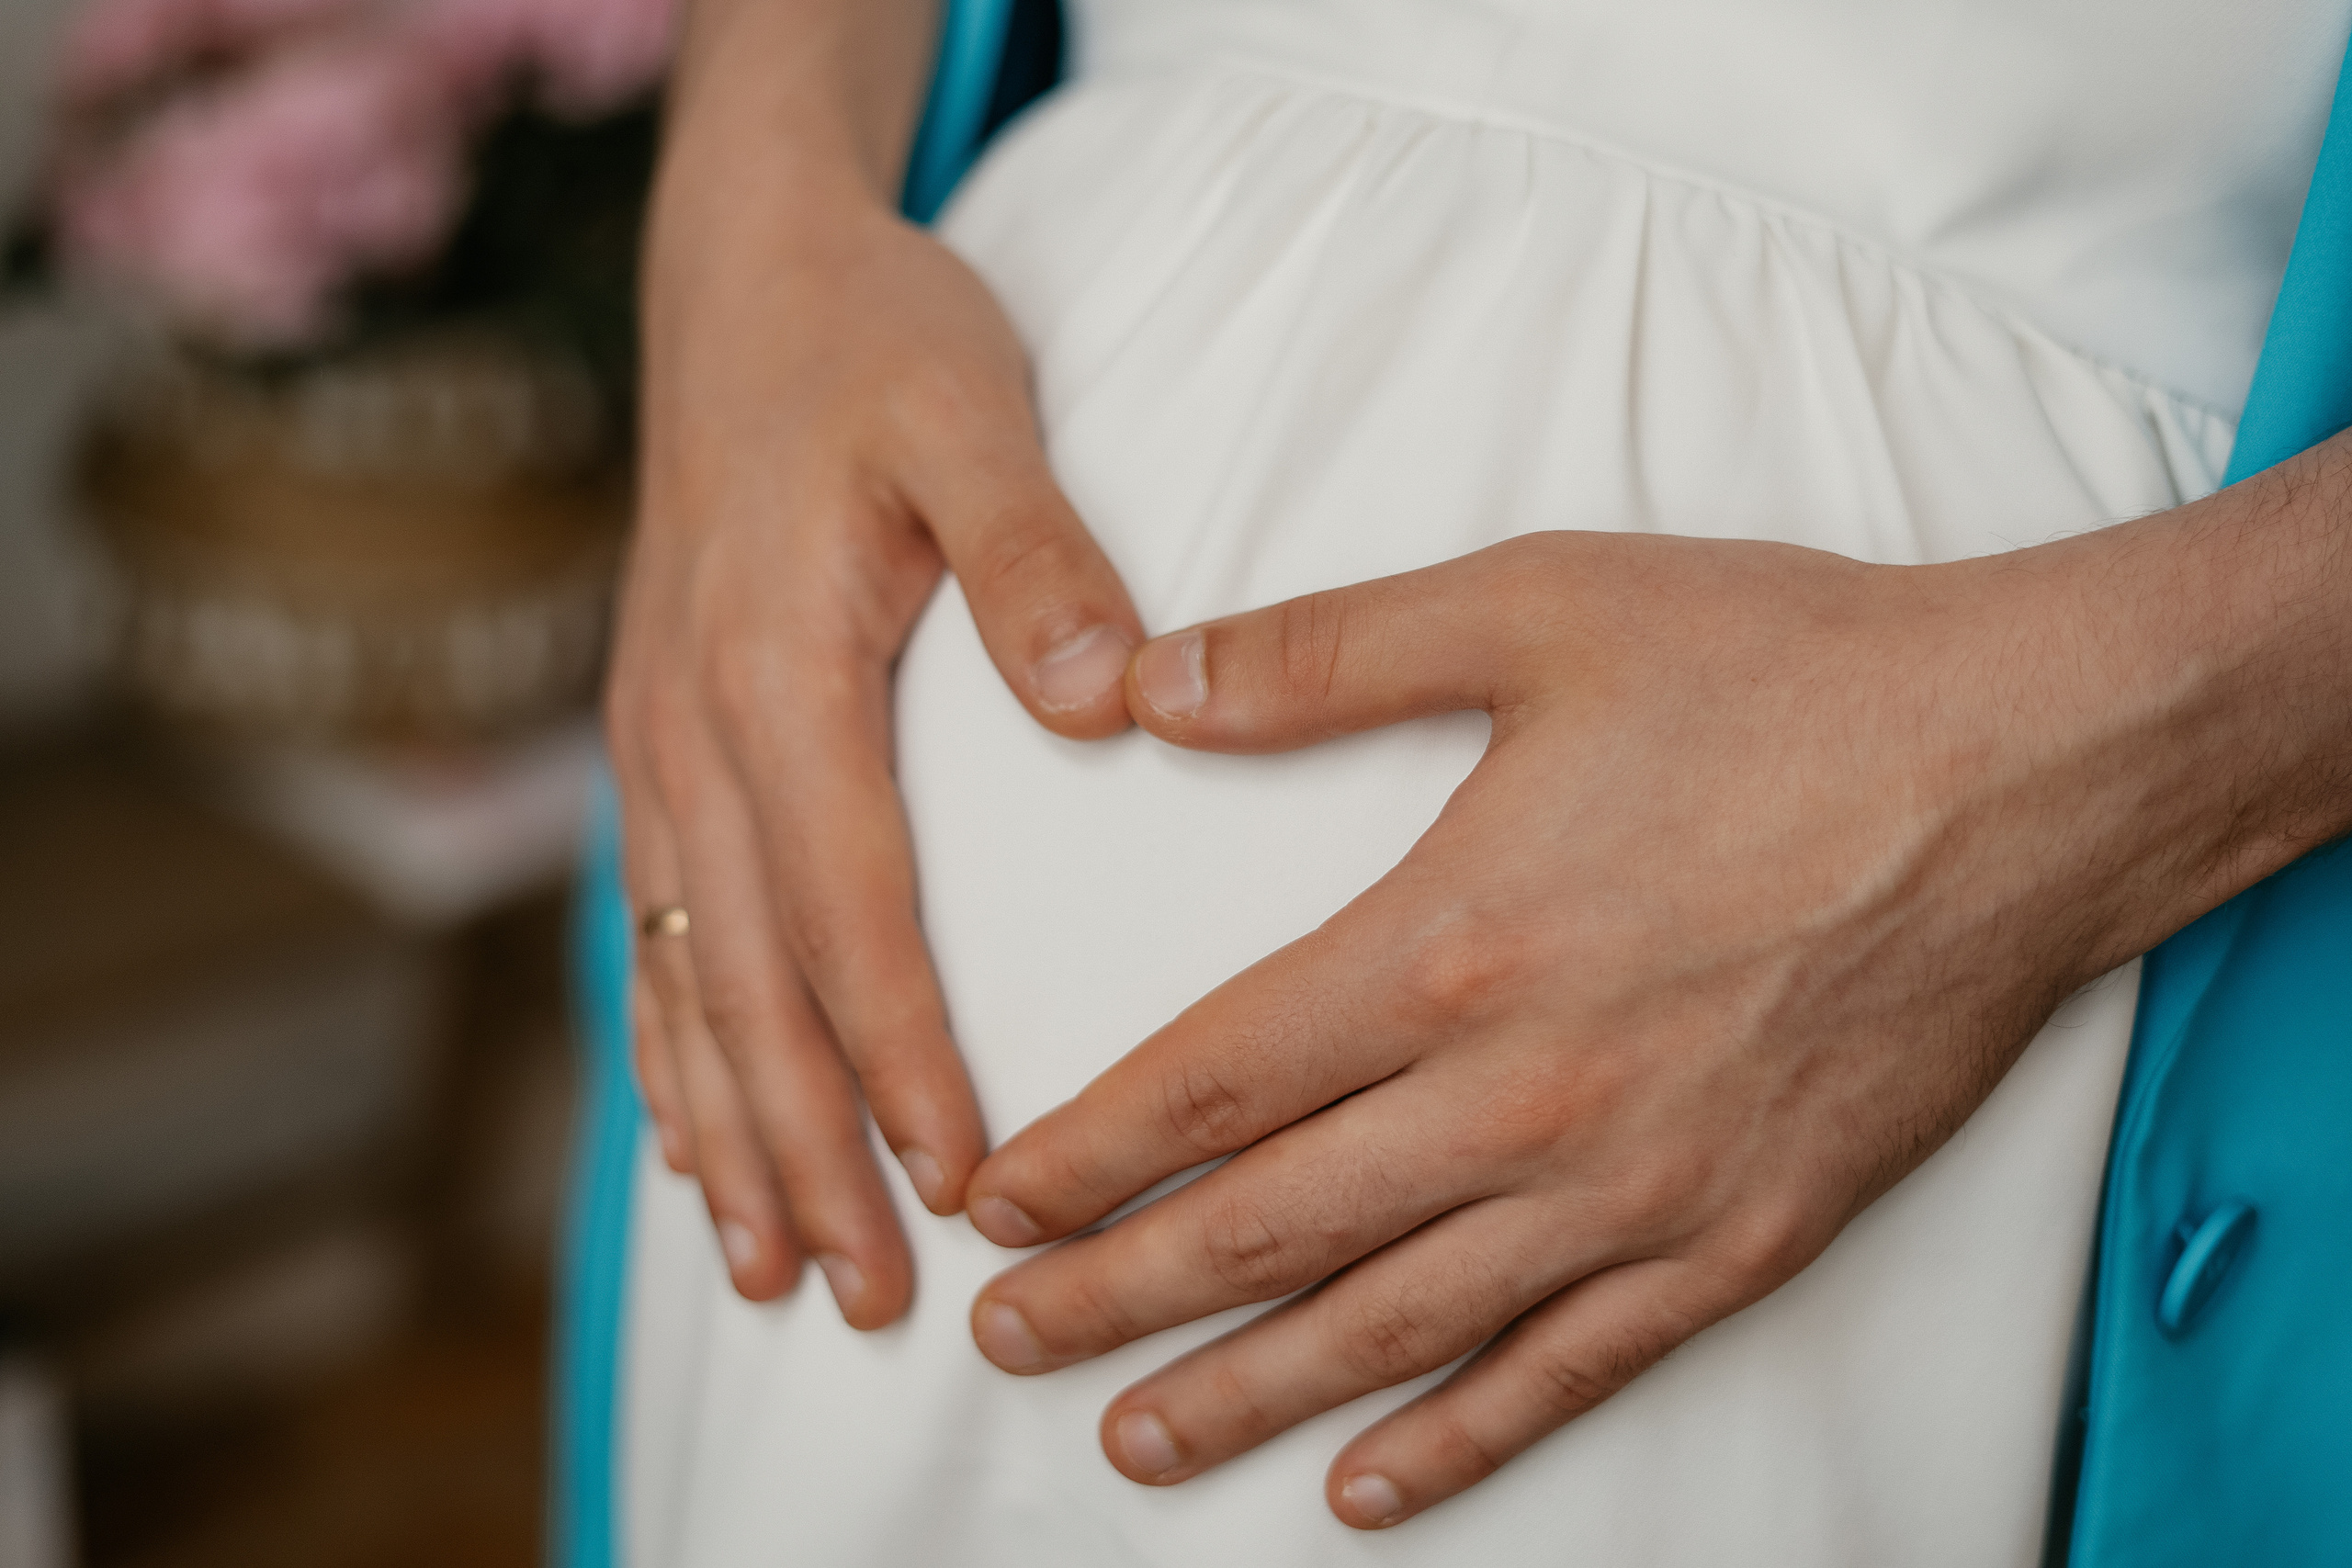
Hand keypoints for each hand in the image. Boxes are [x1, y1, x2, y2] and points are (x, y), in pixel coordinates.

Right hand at [608, 0, 1142, 1325]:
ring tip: (772, 1267)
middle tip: (868, 1298)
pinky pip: (650, 930)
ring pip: (681, 980)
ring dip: (727, 1132)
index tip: (961, 1183)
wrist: (741, 272)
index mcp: (776, 667)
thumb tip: (1101, 698)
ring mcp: (656, 741)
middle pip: (748, 987)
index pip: (846, 909)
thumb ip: (1036, 553)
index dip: (900, 1059)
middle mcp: (691, 729)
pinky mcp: (657, 739)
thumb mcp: (972, 411)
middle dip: (807, 1151)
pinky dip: (669, 1048)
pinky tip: (691, 1134)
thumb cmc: (875, 339)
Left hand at [958, 520, 2322, 1522]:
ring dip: (1247, 1391)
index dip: (1081, 1158)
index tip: (992, 1203)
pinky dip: (1459, 1440)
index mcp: (1450, 945)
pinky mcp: (1745, 1236)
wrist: (2033, 765)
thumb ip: (1321, 653)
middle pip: (1268, 1227)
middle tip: (1004, 1337)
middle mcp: (1525, 1096)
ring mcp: (1637, 1189)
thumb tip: (1147, 684)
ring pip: (1395, 1327)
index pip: (1207, 1086)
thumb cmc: (1791, 673)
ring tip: (1132, 1439)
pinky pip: (1572, 1370)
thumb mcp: (1537, 606)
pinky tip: (1368, 1486)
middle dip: (1118, 1294)